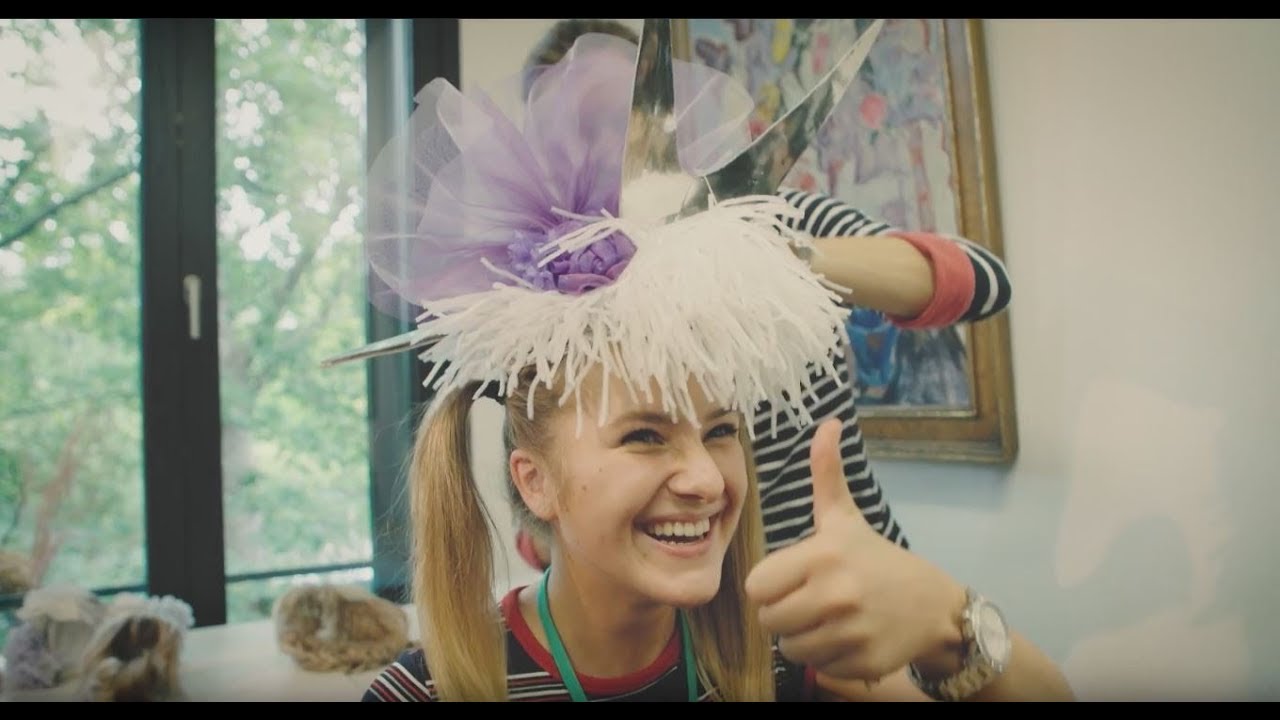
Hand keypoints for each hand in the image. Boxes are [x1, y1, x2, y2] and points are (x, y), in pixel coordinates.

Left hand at [744, 419, 966, 680]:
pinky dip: (827, 657)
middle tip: (808, 602)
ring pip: (790, 647)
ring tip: (826, 620)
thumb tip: (827, 423)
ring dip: (802, 637)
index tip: (791, 580)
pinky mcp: (864, 662)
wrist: (933, 606)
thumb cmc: (876, 559)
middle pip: (769, 620)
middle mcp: (836, 594)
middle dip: (783, 613)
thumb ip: (826, 474)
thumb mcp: (845, 517)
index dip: (770, 586)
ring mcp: (852, 631)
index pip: (757, 587)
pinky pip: (818, 666)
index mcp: (823, 555)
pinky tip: (846, 638)